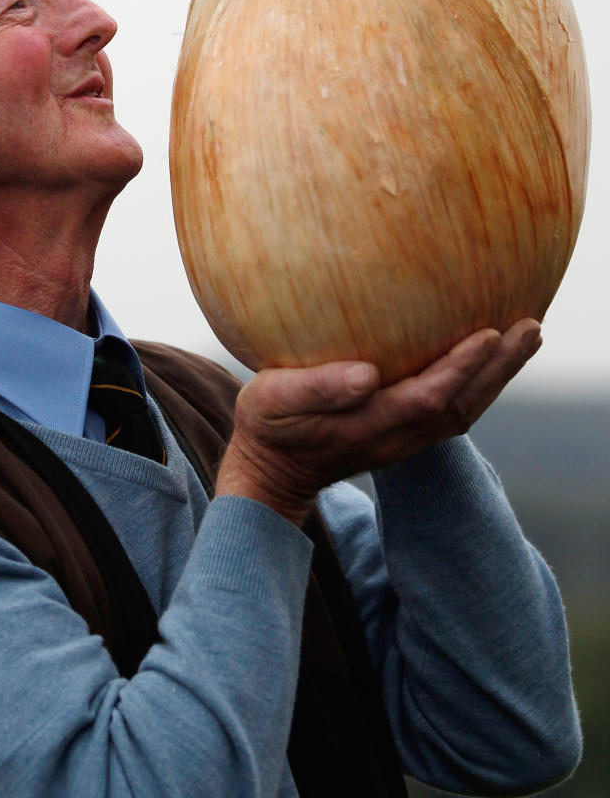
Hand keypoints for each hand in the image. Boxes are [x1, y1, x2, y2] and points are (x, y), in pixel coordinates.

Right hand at [215, 320, 541, 525]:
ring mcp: (402, 441)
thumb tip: (368, 374)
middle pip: (461, 406)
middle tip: (531, 327)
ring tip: (525, 336)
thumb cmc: (266, 425)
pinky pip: (452, 411)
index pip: (429, 398)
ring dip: (497, 376)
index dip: (461, 368)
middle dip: (498, 369)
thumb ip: (317, 388)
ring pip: (464, 411)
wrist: (270, 471)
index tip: (490, 333)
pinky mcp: (402, 436)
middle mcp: (395, 438)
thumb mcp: (273, 401)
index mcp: (368, 426)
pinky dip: (479, 383)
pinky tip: (489, 357)